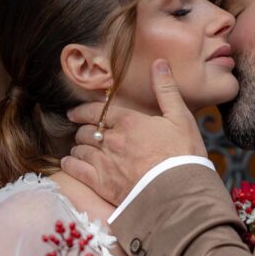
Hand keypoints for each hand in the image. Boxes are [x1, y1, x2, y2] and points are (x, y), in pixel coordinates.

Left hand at [61, 60, 206, 206]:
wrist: (180, 192)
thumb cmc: (183, 154)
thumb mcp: (180, 117)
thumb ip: (166, 90)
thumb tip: (159, 63)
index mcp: (129, 122)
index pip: (97, 112)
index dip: (82, 111)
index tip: (74, 113)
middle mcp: (112, 140)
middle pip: (86, 131)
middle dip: (84, 131)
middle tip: (85, 133)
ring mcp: (104, 162)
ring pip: (80, 149)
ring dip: (79, 147)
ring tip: (81, 148)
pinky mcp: (102, 184)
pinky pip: (76, 170)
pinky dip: (70, 164)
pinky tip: (71, 163)